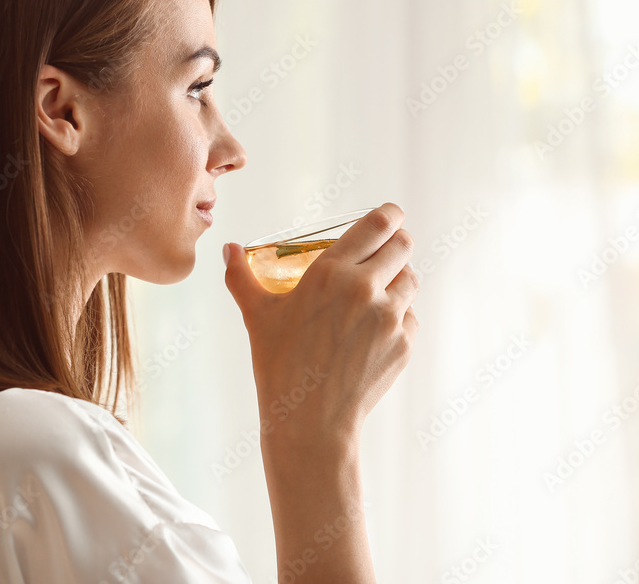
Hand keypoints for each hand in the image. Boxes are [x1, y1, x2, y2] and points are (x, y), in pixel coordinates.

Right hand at [222, 203, 418, 456]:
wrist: (310, 422)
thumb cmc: (278, 366)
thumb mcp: (257, 316)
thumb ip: (242, 276)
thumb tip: (228, 249)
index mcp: (331, 273)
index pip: (378, 224)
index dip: (389, 215)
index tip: (388, 217)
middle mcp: (366, 289)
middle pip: (403, 246)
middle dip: (397, 243)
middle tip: (386, 250)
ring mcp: (390, 317)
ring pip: (410, 280)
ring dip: (397, 279)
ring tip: (376, 292)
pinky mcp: (404, 343)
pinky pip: (409, 316)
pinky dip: (397, 317)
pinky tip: (372, 331)